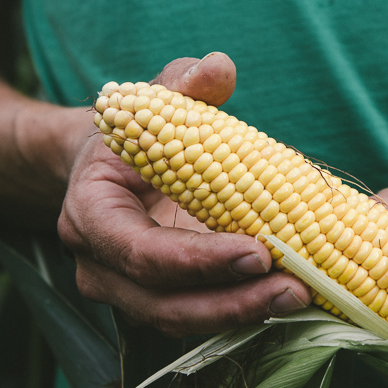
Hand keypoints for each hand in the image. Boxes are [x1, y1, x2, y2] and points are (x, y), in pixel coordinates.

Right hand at [57, 53, 310, 336]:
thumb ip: (183, 84)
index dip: (196, 259)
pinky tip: (284, 299)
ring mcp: (123, 293)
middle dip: (230, 301)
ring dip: (241, 314)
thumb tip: (218, 66)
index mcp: (89, 212)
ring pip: (179, 321)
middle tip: (294, 288)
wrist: (107, 168)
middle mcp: (98, 265)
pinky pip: (196, 318)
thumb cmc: (134, 132)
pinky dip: (240, 313)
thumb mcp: (153, 102)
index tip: (257, 252)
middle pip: (161, 302)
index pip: (137, 250)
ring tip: (298, 296)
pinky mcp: (155, 304)